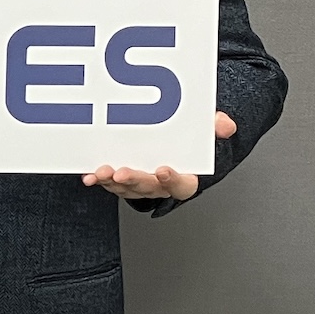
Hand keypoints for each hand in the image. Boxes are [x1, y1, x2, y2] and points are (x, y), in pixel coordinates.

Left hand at [82, 111, 236, 201]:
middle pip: (148, 188)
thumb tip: (225, 125)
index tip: (163, 169)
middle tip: (122, 172)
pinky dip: (99, 179)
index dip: (173, 180)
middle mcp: (159, 185)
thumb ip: (215, 127)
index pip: (182, 186)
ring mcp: (138, 184)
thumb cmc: (187, 141)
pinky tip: (89, 175)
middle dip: (134, 180)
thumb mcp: (204, 131)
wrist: (169, 143)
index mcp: (183, 178)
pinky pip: (109, 182)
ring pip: (125, 188)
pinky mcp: (120, 179)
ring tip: (101, 172)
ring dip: (112, 181)